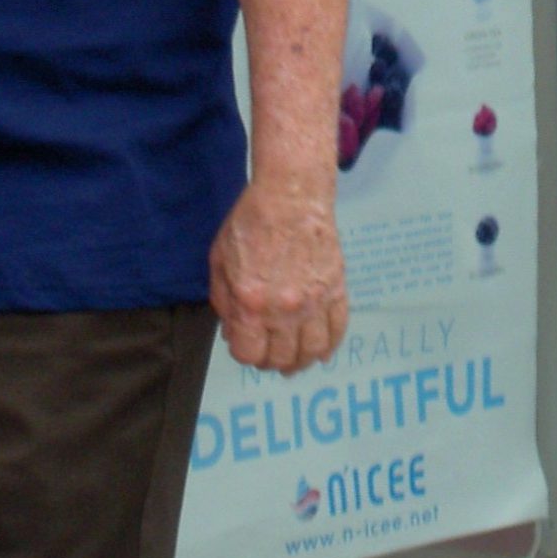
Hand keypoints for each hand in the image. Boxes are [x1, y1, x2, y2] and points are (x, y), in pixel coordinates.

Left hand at [208, 175, 347, 373]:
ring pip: (311, 351)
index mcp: (251, 304)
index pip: (249, 354)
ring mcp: (314, 301)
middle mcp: (284, 309)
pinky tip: (320, 349)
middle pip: (281, 358)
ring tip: (294, 357)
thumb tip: (234, 333)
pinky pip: (337, 329)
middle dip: (271, 361)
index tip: (246, 343)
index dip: (245, 353)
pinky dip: (329, 345)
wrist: (291, 196)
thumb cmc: (249, 225)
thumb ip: (224, 303)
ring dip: (301, 361)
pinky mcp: (336, 290)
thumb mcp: (219, 263)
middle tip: (269, 352)